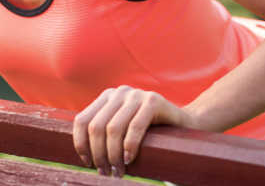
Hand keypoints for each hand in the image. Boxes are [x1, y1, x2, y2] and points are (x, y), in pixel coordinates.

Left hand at [72, 85, 191, 177]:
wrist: (184, 124)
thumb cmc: (149, 133)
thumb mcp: (122, 128)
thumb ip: (104, 133)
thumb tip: (83, 156)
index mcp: (106, 97)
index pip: (82, 120)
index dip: (80, 143)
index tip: (87, 163)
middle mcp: (119, 92)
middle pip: (96, 126)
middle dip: (98, 154)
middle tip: (105, 172)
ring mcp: (136, 94)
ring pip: (113, 128)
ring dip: (112, 155)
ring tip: (117, 172)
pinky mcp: (153, 101)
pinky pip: (135, 127)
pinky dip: (129, 146)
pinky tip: (129, 160)